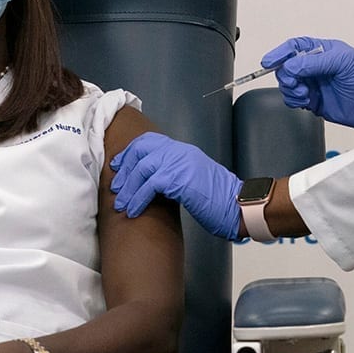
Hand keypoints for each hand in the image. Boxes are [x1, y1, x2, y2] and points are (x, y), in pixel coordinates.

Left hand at [111, 132, 242, 239]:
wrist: (238, 206)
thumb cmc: (219, 200)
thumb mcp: (194, 180)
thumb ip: (174, 175)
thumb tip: (153, 184)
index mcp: (183, 151)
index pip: (148, 142)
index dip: (129, 153)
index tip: (118, 167)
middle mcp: (179, 152)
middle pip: (140, 150)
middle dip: (124, 169)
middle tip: (116, 188)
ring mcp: (180, 164)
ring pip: (142, 169)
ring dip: (128, 189)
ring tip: (121, 205)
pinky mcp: (179, 179)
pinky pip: (149, 185)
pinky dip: (138, 199)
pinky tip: (133, 211)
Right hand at [262, 36, 353, 132]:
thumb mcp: (344, 63)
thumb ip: (315, 62)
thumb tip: (290, 66)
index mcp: (324, 51)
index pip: (295, 47)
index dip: (280, 53)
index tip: (268, 62)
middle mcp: (317, 67)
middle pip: (287, 66)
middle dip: (286, 74)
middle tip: (295, 83)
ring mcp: (315, 84)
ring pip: (288, 84)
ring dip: (290, 89)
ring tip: (304, 94)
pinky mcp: (315, 101)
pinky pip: (294, 99)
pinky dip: (294, 100)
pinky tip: (305, 101)